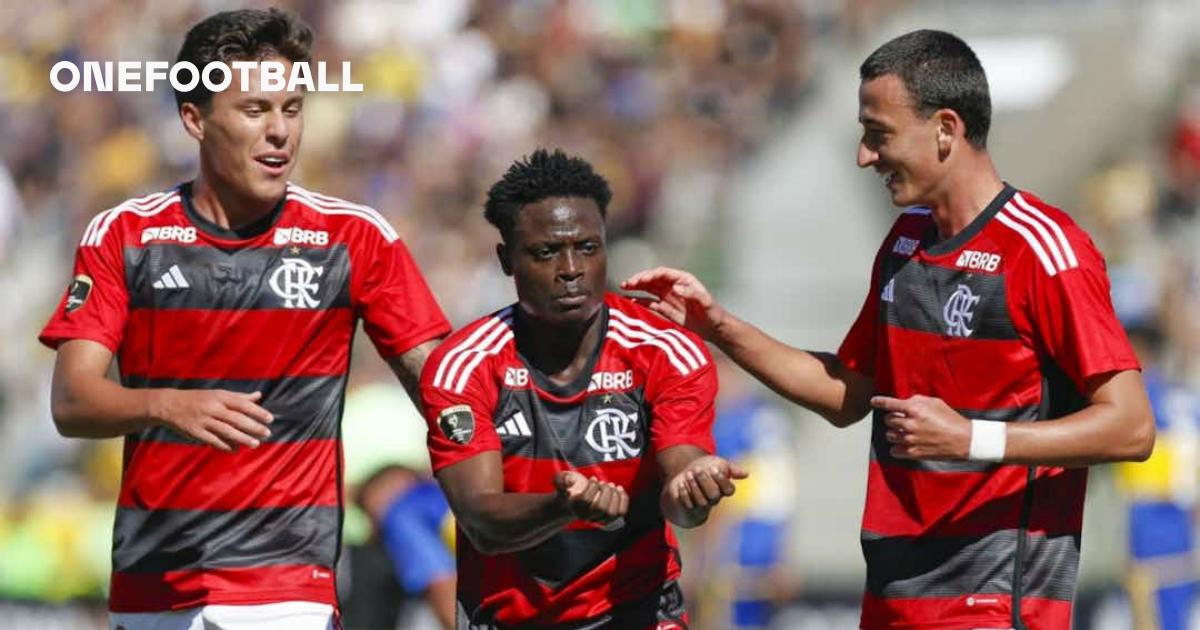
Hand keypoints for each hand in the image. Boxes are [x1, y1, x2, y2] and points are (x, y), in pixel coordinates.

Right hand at [149, 389, 273, 450]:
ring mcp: (203, 420)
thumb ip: (239, 397)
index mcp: (220, 397)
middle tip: (267, 433)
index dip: (257, 411)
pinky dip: (225, 445)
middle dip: (253, 427)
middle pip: (236, 418)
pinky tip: (236, 449)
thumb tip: (259, 395)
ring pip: (226, 431)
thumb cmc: (199, 399)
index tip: (270, 419)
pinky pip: (212, 440)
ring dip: (242, 438)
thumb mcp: (218, 394)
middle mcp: (212, 408)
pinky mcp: (195, 432)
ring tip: (256, 444)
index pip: (242, 404)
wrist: (169, 405)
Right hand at [554, 470, 628, 527]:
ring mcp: (599, 519)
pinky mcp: (610, 518)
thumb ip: (560, 479)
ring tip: (611, 485)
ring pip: (612, 513)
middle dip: (605, 491)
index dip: (592, 487)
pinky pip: (621, 513)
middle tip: (603, 482)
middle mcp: (587, 517)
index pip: (586, 500)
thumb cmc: (571, 487)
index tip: (593, 479)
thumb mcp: (561, 479)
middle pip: (600, 508)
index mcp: (575, 508)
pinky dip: (623, 499)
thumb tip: (569, 484)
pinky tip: (619, 489)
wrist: (577, 498)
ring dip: (614, 495)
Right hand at [620, 267, 725, 340]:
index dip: (650, 275)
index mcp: (683, 280)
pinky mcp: (666, 309)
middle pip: (653, 279)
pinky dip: (639, 301)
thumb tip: (675, 288)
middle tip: (626, 283)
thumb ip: (692, 293)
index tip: (640, 280)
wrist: (714, 328)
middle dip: (639, 280)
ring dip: (637, 288)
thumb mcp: (706, 302)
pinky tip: (629, 301)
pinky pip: (650, 302)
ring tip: (623, 288)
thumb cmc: (713, 312)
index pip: (662, 273)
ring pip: (649, 289)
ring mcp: (668, 297)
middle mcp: (674, 286)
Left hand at [664, 455, 748, 514]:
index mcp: (723, 489)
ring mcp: (701, 505)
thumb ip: (730, 469)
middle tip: (698, 469)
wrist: (687, 476)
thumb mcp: (718, 464)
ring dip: (694, 486)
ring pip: (701, 501)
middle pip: (714, 495)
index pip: (729, 490)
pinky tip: (681, 483)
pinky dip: (684, 494)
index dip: (722, 480)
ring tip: (688, 474)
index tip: (713, 469)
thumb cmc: (706, 469)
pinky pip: (688, 505)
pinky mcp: (689, 508)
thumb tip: (747, 474)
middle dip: (705, 481)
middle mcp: (714, 499)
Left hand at [871, 395, 971, 459]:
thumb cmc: (950, 419)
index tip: (874, 401)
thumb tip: (905, 402)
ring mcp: (910, 439)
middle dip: (893, 418)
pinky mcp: (913, 453)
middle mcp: (910, 424)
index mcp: (915, 409)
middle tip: (902, 420)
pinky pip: (894, 450)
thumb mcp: (935, 402)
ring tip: (905, 432)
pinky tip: (905, 444)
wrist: (963, 440)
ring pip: (889, 435)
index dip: (879, 402)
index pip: (889, 404)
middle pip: (888, 420)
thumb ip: (917, 401)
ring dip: (895, 432)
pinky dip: (897, 447)